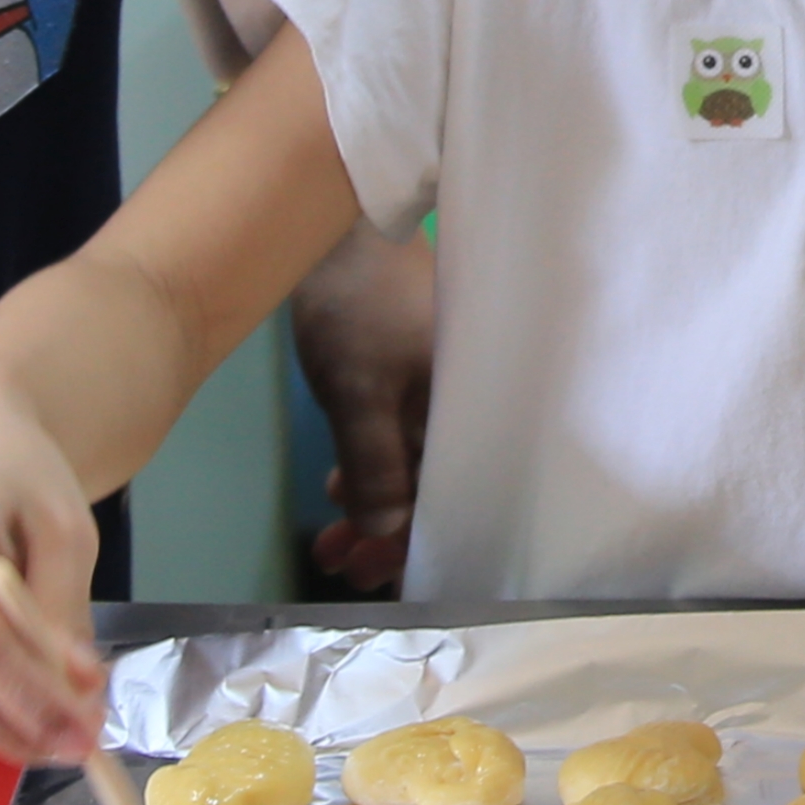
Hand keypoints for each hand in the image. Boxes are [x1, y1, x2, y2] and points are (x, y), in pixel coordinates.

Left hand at [291, 221, 435, 591]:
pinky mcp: (417, 377)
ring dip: (372, 506)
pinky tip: (337, 487)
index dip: (413, 542)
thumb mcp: (358, 392)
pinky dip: (371, 467)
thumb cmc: (357, 307)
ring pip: (414, 466)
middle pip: (437, 487)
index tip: (370, 574)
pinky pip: (402, 439)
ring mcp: (444, 390)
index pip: (458, 494)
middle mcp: (471, 404)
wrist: (340, 230)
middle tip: (339, 563)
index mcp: (475, 407)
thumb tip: (386, 532)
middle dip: (386, 533)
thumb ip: (375, 464)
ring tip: (329, 538)